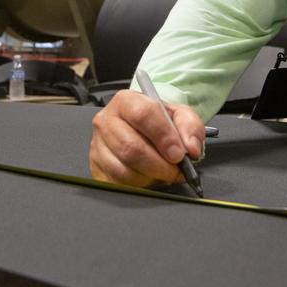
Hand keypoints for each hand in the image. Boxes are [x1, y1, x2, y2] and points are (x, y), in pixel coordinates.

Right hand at [89, 90, 204, 187]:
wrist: (141, 132)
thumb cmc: (158, 123)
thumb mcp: (179, 116)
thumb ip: (190, 126)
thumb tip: (190, 149)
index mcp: (126, 101)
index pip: (143, 115)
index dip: (163, 136)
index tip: (178, 153)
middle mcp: (106, 120)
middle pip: (131, 147)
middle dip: (159, 164)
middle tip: (175, 170)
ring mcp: (98, 145)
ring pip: (124, 169)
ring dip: (150, 177)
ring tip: (162, 173)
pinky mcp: (96, 167)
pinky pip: (118, 183)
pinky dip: (139, 185)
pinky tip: (148, 178)